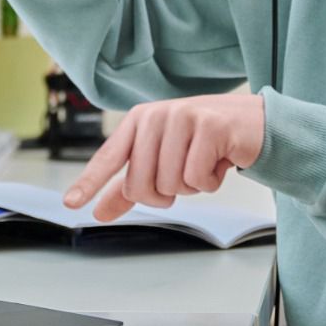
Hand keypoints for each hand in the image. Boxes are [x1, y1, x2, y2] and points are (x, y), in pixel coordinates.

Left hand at [62, 93, 265, 221]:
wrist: (254, 123)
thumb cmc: (205, 141)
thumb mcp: (164, 159)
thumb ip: (131, 185)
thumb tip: (99, 210)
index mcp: (139, 120)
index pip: (108, 157)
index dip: (89, 183)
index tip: (71, 204)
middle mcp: (156, 115)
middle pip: (140, 185)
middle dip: (163, 194)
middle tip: (183, 176)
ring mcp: (182, 117)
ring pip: (169, 185)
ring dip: (191, 187)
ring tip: (204, 163)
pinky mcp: (210, 126)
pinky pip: (197, 179)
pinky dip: (211, 181)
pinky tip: (219, 162)